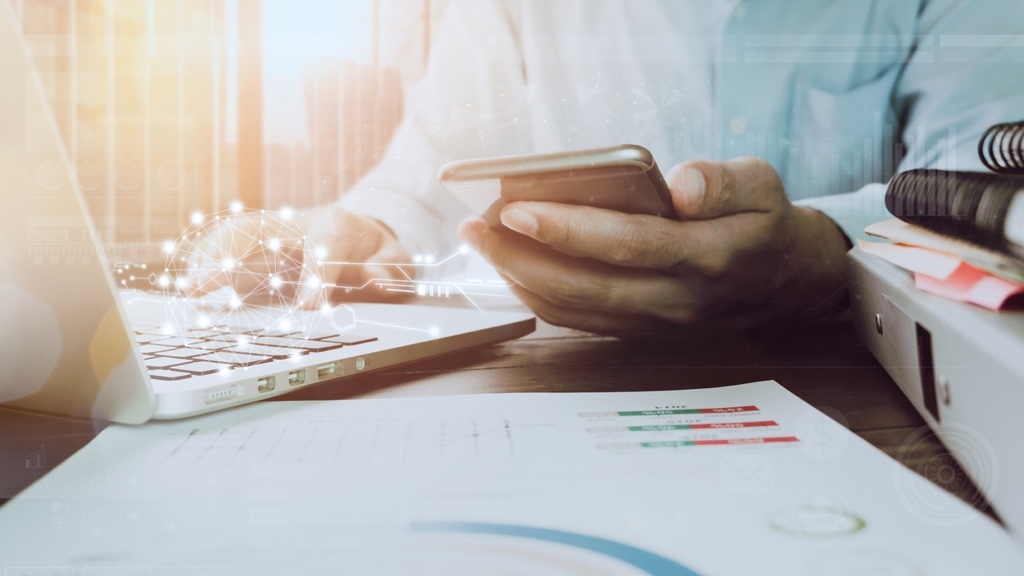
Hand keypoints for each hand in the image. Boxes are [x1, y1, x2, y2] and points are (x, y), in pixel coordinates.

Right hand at [184, 205, 411, 304]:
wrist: (356, 233)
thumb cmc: (374, 252)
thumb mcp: (398, 260)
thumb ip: (391, 269)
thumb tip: (376, 279)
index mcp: (338, 227)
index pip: (324, 250)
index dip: (316, 278)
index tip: (308, 307)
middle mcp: (298, 224)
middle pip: (261, 230)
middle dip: (233, 255)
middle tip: (208, 286)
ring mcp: (272, 231)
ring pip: (235, 235)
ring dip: (208, 258)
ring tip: (188, 289)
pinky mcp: (256, 243)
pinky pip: (224, 244)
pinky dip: (204, 261)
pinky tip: (190, 286)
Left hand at [458, 157, 849, 337]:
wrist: (786, 280)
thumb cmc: (763, 219)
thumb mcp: (762, 183)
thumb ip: (723, 181)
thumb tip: (679, 186)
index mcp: (711, 256)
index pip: (630, 245)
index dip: (570, 230)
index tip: (517, 208)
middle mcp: (681, 299)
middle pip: (590, 287)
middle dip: (524, 259)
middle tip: (477, 228)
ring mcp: (660, 323)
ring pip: (579, 311)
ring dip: (522, 280)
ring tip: (483, 243)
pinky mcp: (644, 332)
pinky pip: (583, 322)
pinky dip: (541, 299)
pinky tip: (513, 269)